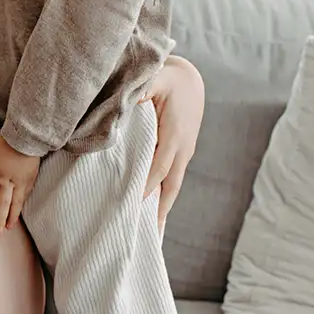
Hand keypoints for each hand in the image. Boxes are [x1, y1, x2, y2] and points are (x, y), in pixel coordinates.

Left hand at [0, 132, 40, 232]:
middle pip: (3, 203)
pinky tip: (19, 212)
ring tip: (9, 227)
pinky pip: (25, 196)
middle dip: (0, 217)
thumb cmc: (5, 142)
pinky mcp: (30, 180)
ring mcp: (20, 183)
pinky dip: (22, 206)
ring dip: (12, 216)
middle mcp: (8, 182)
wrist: (26, 138)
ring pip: (15, 203)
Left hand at [141, 55, 204, 230]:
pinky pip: (171, 178)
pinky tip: (151, 210)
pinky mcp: (180, 153)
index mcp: (175, 133)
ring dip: (162, 208)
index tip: (132, 202)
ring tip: (151, 234)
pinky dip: (162, 196)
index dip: (146, 184)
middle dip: (160, 211)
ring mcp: (184, 152)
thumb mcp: (153, 78)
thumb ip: (138, 91)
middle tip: (148, 236)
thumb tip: (123, 103)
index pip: (159, 166)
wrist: (189, 78)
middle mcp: (182, 148)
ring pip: (172, 186)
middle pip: (171, 186)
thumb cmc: (167, 76)